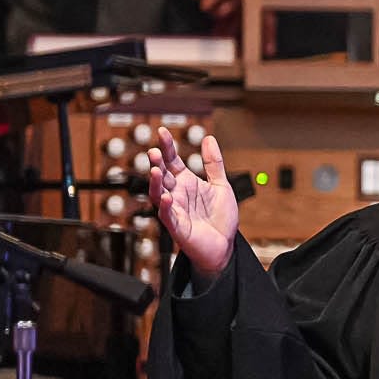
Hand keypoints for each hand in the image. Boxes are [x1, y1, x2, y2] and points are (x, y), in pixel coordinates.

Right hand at [140, 124, 239, 280]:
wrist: (225, 247)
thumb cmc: (220, 219)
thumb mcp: (220, 186)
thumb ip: (214, 163)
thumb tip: (209, 139)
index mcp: (186, 183)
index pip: (172, 161)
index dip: (167, 147)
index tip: (162, 132)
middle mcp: (177, 195)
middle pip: (162, 176)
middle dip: (157, 163)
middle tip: (154, 152)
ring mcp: (175, 210)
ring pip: (158, 194)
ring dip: (155, 183)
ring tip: (155, 170)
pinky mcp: (178, 228)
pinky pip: (168, 216)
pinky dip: (166, 206)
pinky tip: (167, 196)